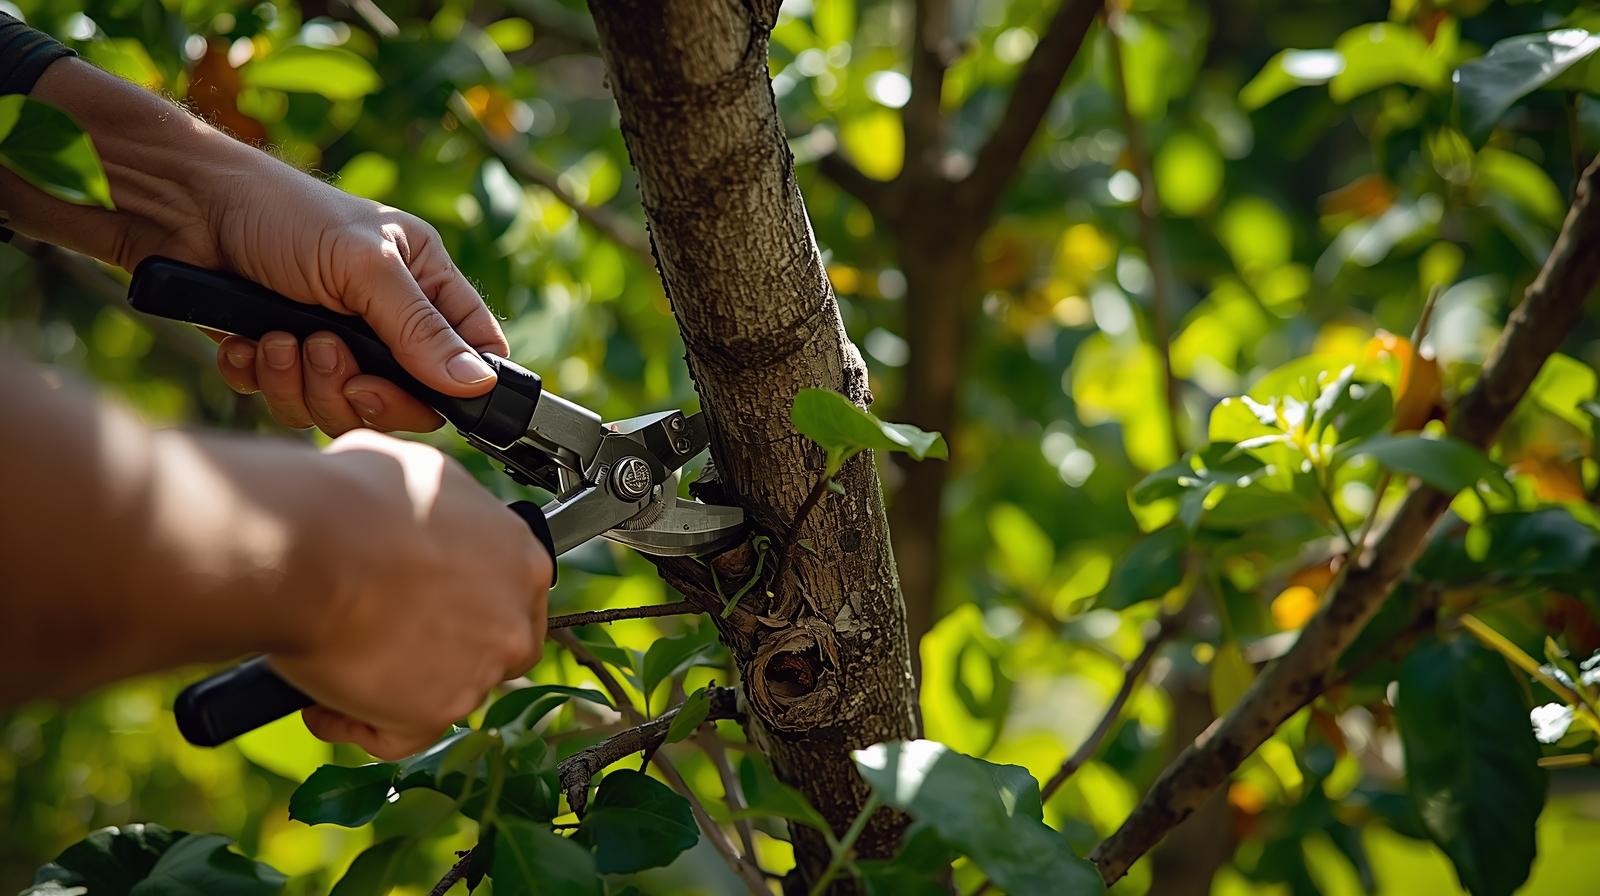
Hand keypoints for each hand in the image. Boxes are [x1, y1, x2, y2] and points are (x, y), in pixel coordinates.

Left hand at [14, 59, 505, 436]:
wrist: (178, 207)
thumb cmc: (280, 213)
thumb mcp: (362, 267)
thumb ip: (421, 329)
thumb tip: (479, 385)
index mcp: (423, 282)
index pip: (472, 353)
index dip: (453, 388)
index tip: (410, 392)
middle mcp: (384, 316)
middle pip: (403, 399)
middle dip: (358, 390)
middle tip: (324, 354)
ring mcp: (331, 341)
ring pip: (341, 408)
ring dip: (302, 383)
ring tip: (277, 339)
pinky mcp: (279, 359)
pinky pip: (286, 403)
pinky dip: (261, 378)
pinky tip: (242, 342)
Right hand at [270, 430, 550, 758]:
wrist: (309, 546)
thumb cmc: (349, 501)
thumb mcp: (414, 475)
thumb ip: (440, 510)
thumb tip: (417, 512)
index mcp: (520, 554)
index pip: (510, 593)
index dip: (466, 602)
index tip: (426, 604)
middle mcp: (513, 617)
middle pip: (488, 648)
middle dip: (440, 649)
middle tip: (385, 637)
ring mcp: (480, 670)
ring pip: (444, 692)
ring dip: (394, 688)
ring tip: (336, 665)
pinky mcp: (437, 713)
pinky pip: (401, 736)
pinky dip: (362, 727)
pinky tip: (326, 706)